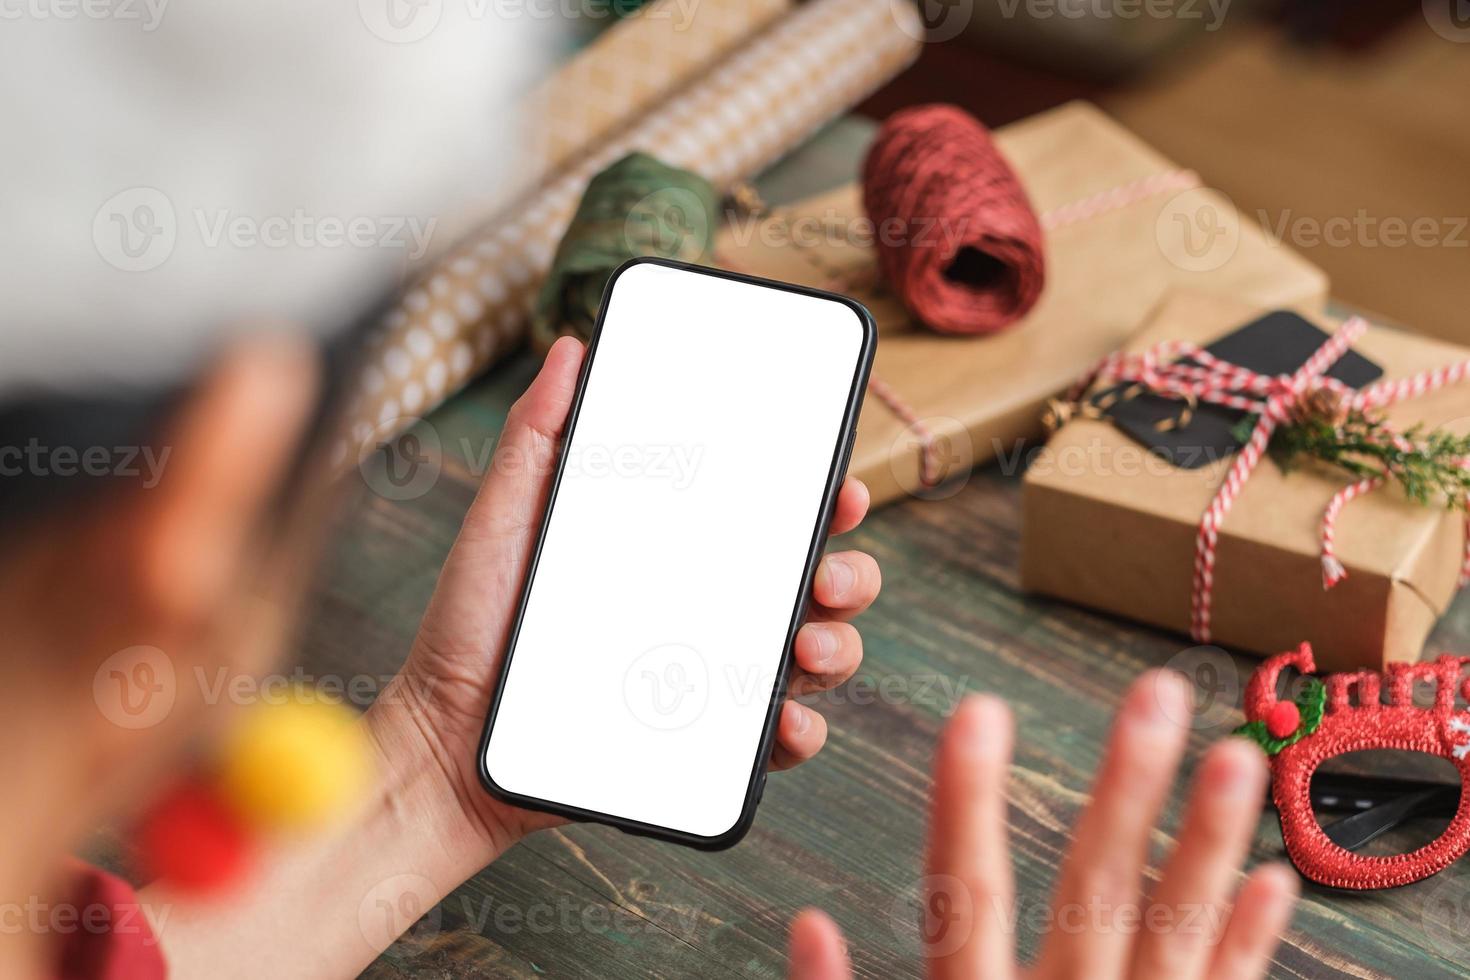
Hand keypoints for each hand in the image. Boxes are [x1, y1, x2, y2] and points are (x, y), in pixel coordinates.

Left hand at [369, 337, 880, 864]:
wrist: (444, 736)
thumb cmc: (470, 626)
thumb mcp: (505, 515)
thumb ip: (538, 434)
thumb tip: (570, 348)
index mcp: (673, 550)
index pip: (765, 516)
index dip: (817, 496)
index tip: (835, 486)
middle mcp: (703, 609)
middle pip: (812, 582)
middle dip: (850, 571)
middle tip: (826, 572)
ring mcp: (706, 678)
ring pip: (812, 655)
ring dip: (838, 644)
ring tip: (807, 641)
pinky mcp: (698, 745)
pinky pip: (773, 739)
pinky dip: (800, 728)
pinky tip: (785, 715)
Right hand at [787, 672, 1298, 979]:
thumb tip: (804, 931)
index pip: (963, 901)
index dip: (968, 804)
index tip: (978, 715)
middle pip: (1095, 896)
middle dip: (1128, 789)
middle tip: (1160, 697)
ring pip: (1179, 939)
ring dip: (1211, 846)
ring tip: (1240, 761)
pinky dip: (1250, 945)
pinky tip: (1274, 882)